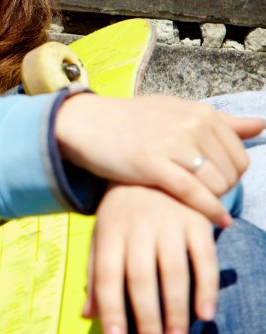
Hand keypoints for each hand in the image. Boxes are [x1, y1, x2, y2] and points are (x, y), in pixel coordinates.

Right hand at [55, 93, 261, 226]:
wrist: (85, 124)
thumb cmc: (130, 120)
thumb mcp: (176, 111)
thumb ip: (221, 120)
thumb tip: (262, 125)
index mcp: (201, 112)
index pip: (239, 154)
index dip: (232, 175)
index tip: (215, 184)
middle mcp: (191, 125)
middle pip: (231, 171)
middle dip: (224, 189)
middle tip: (204, 196)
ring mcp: (173, 144)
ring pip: (216, 184)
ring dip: (215, 201)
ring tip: (200, 205)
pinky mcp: (153, 164)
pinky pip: (194, 193)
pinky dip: (210, 210)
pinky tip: (219, 222)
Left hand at [85, 183, 217, 333]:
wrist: (154, 166)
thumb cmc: (123, 210)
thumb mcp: (103, 235)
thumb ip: (95, 274)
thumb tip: (86, 314)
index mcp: (108, 231)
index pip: (106, 276)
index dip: (111, 309)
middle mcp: (137, 228)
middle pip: (140, 279)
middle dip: (147, 318)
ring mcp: (168, 223)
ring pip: (173, 273)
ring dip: (176, 311)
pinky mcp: (196, 222)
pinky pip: (204, 258)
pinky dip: (206, 287)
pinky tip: (204, 314)